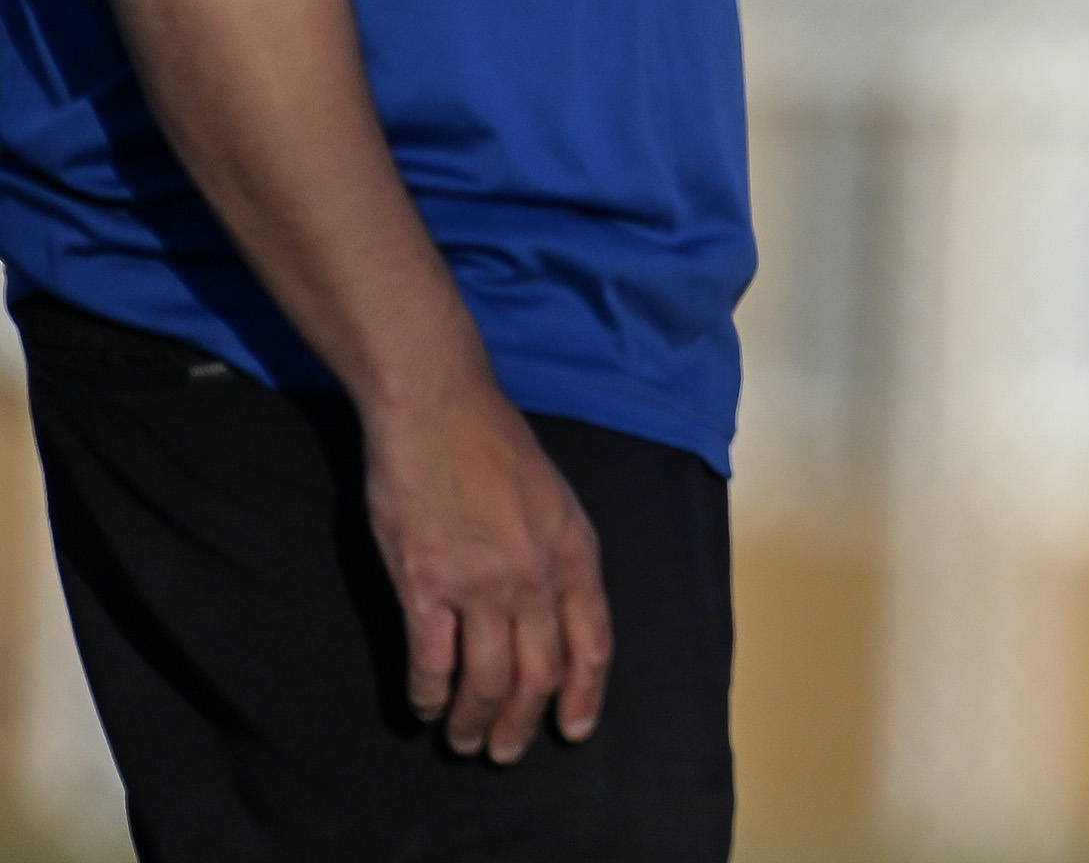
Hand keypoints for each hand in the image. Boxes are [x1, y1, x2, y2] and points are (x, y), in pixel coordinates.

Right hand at [363, 375, 609, 764]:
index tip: (573, 729)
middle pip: (538, 675)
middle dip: (523, 724)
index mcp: (575, 553)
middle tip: (506, 751)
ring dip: (474, 721)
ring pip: (486, 680)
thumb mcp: (556, 500)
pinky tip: (424, 705)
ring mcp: (479, 582)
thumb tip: (561, 616)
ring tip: (463, 739)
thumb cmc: (496, 447)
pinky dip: (427, 694)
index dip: (584, 696)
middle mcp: (535, 575)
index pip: (593, 645)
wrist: (438, 408)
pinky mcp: (424, 584)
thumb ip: (561, 558)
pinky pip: (431, 661)